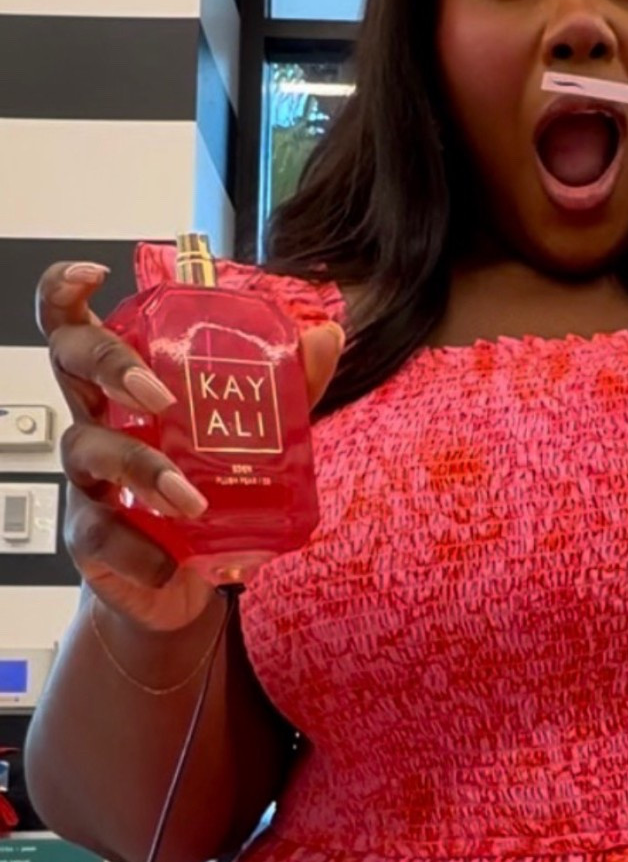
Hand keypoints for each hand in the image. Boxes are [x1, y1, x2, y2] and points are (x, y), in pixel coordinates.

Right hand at [36, 262, 343, 634]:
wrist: (176, 585)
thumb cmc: (199, 491)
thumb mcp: (242, 434)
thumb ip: (284, 386)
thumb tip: (327, 336)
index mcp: (126, 383)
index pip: (78, 323)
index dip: (67, 291)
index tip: (95, 277)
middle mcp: (98, 419)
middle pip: (70, 363)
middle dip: (110, 366)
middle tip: (157, 395)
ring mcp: (88, 478)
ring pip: (89, 448)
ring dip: (141, 469)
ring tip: (190, 500)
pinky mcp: (90, 537)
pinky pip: (101, 534)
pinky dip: (140, 549)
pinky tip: (172, 561)